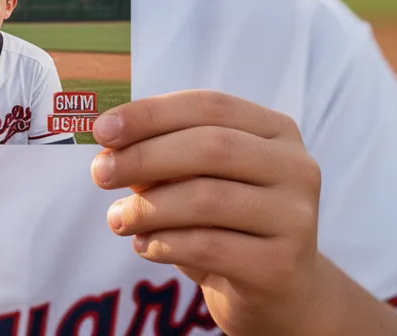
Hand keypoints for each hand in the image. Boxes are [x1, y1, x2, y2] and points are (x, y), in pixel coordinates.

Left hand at [90, 90, 322, 335]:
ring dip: (148, 207)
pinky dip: (164, 243)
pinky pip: (208, 247)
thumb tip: (109, 144)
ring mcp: (296, 217)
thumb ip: (160, 156)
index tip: (102, 129)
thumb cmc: (227, 221)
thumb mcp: (196, 180)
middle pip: (210, 147)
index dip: (151, 113)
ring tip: (117, 219)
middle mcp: (296, 167)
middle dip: (144, 156)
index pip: (209, 106)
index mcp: (276, 130)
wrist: (279, 290)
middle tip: (100, 173)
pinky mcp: (281, 265)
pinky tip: (144, 246)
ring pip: (206, 199)